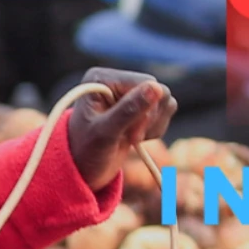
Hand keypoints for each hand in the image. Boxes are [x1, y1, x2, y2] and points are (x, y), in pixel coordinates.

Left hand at [64, 68, 177, 190]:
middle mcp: (116, 81)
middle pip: (159, 91)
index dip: (146, 110)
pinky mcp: (139, 105)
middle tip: (130, 138)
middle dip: (148, 120)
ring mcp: (128, 93)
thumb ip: (129, 110)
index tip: (131, 134)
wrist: (83, 169)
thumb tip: (156, 87)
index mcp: (102, 79)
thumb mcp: (104, 133)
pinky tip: (136, 138)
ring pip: (165, 101)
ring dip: (153, 126)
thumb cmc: (85, 151)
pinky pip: (165, 111)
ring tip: (131, 138)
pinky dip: (155, 129)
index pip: (145, 83)